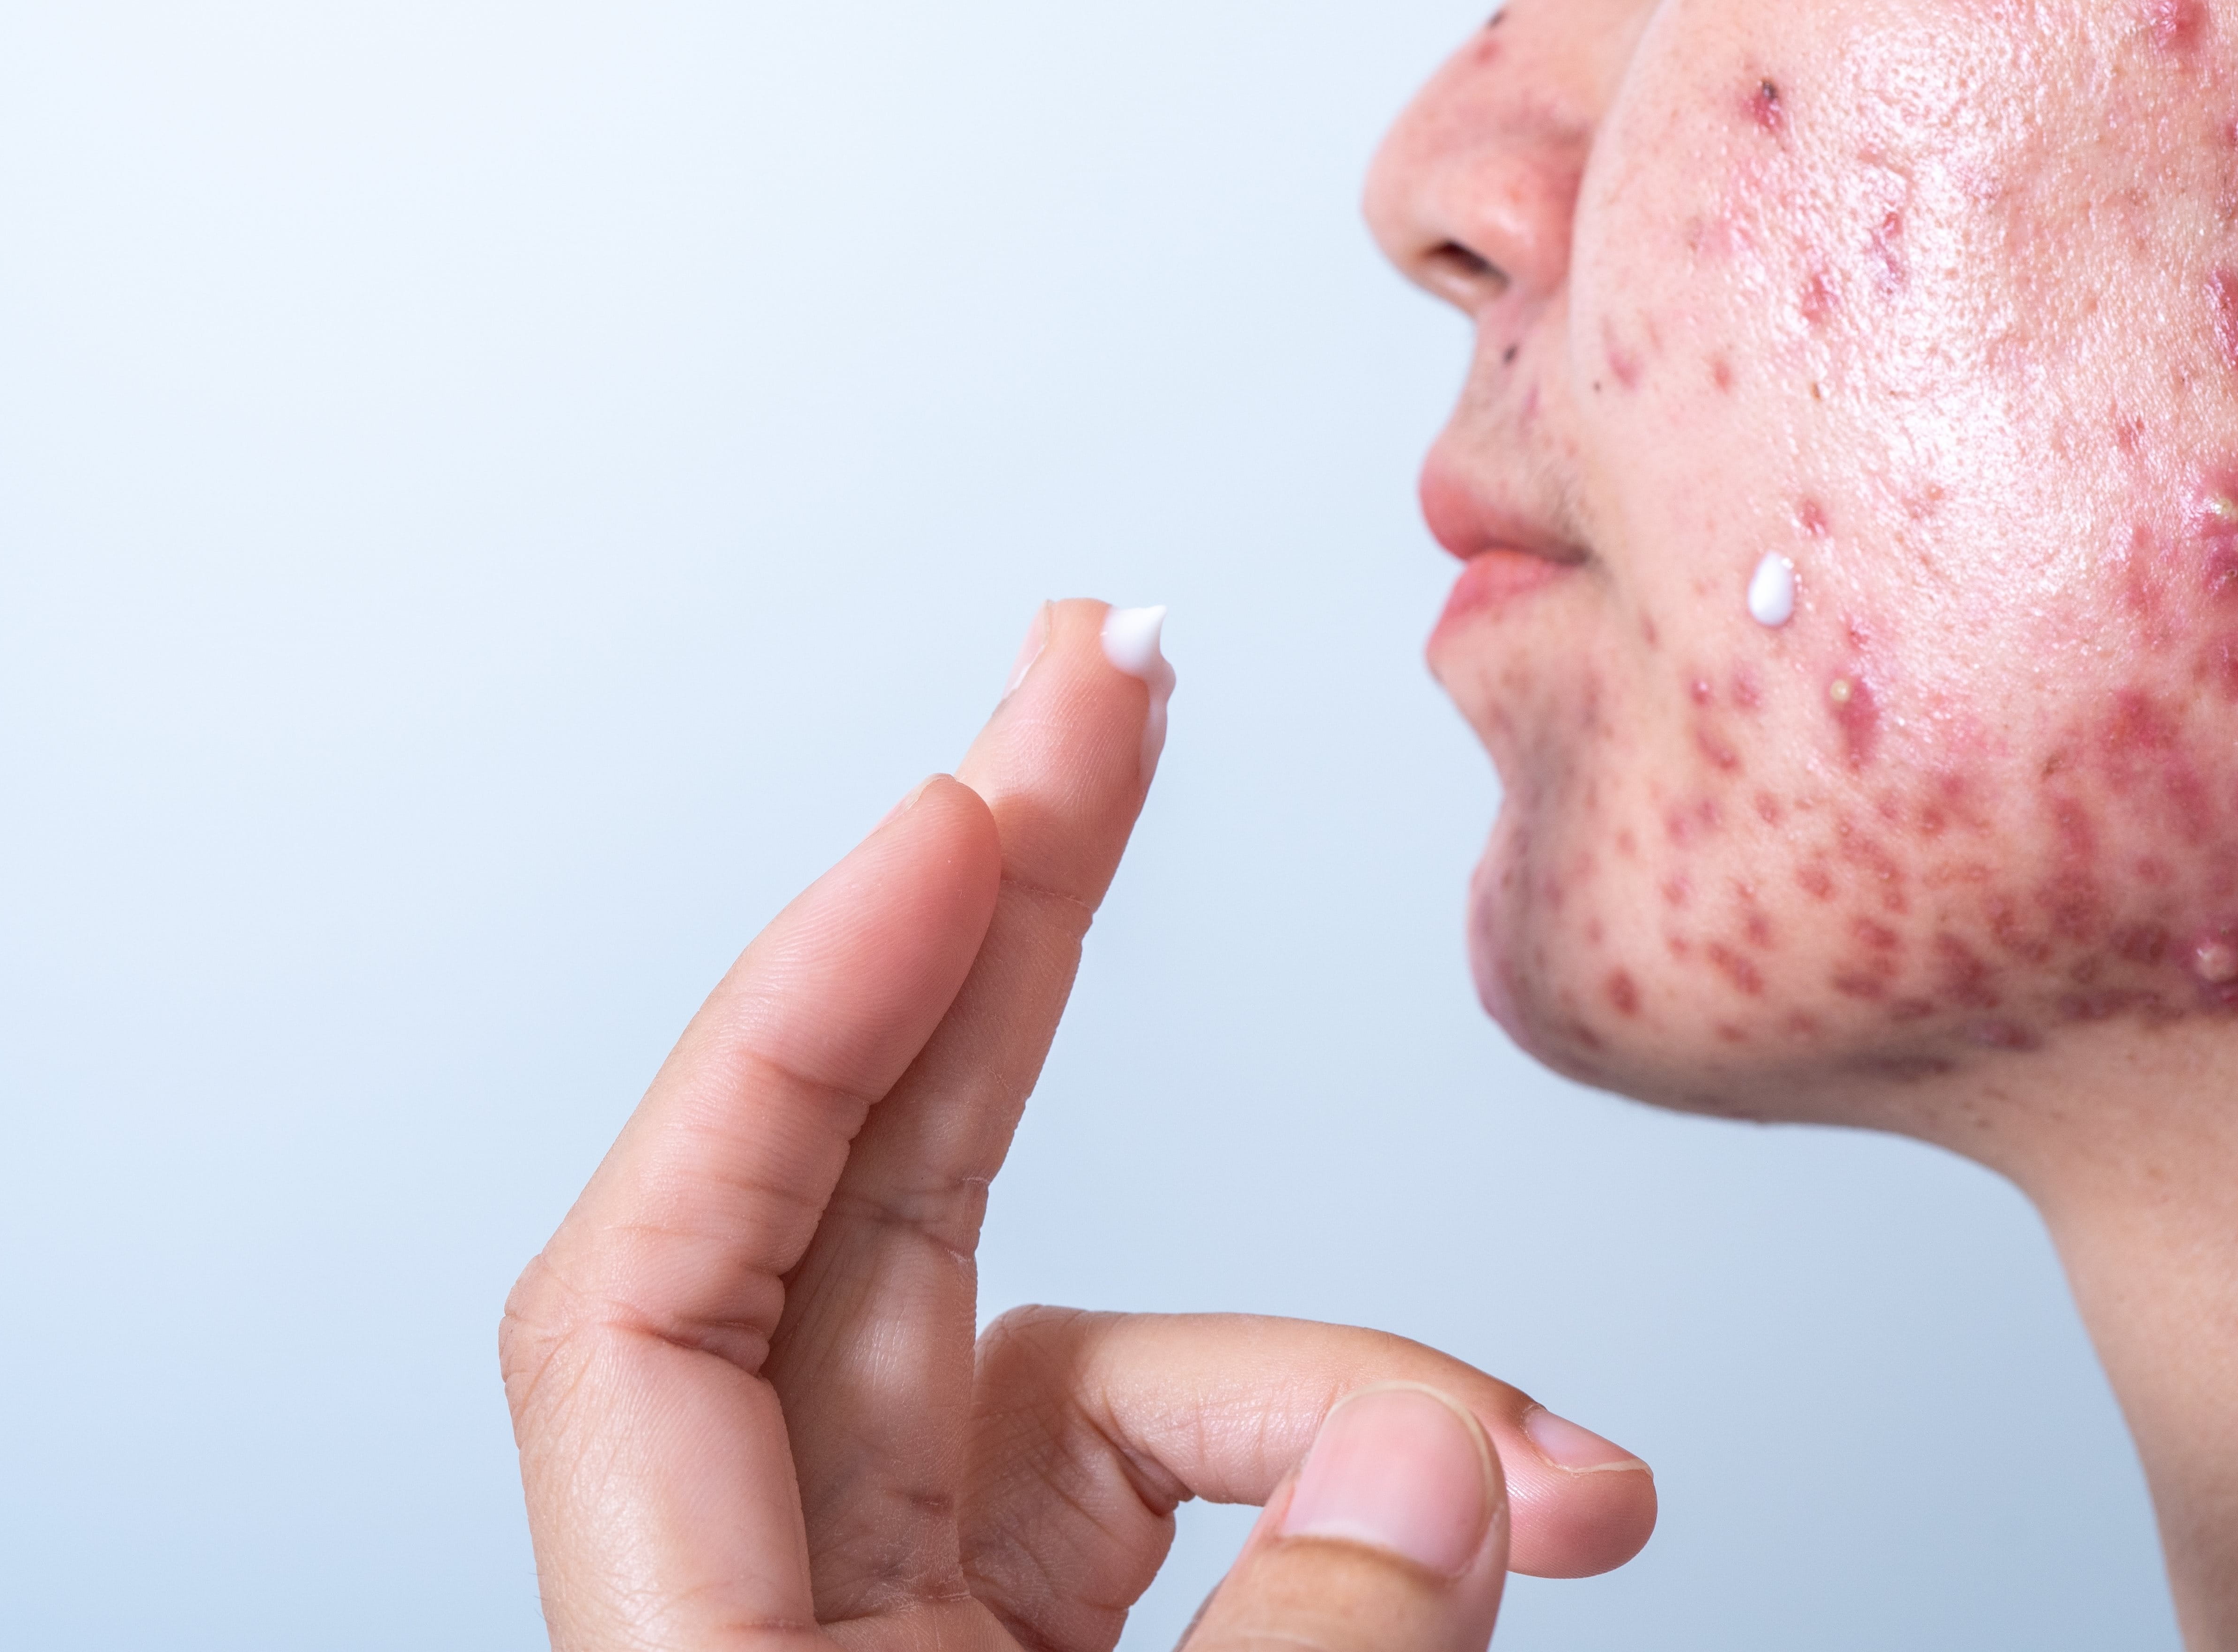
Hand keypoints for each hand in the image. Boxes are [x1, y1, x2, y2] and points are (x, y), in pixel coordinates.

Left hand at [504, 600, 1656, 1648]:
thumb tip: (1454, 1454)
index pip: (655, 1283)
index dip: (790, 1032)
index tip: (955, 827)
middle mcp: (790, 1603)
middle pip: (871, 1208)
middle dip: (1010, 930)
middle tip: (1107, 682)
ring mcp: (921, 1622)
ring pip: (1108, 1376)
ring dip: (1359, 1372)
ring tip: (1582, 1474)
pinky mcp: (1052, 1648)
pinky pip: (1205, 1479)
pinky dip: (1379, 1473)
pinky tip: (1544, 1506)